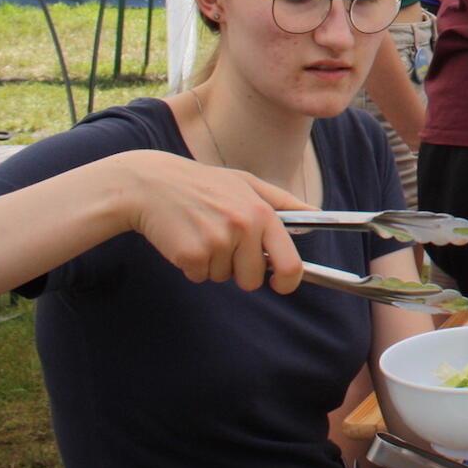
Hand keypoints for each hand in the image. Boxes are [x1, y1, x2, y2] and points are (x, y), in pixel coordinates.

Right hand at [117, 150, 306, 293]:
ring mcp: (217, 242)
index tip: (280, 284)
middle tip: (223, 243)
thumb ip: (283, 202)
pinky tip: (184, 238)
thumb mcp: (247, 183)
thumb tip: (316, 214)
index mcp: (262, 213)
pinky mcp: (191, 255)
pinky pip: (199, 277)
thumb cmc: (203, 184)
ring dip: (213, 263)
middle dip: (239, 271)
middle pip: (253, 279)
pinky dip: (192, 265)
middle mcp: (244, 227)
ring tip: (201, 232)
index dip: (288, 281)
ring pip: (223, 277)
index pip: (290, 262)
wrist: (150, 184)